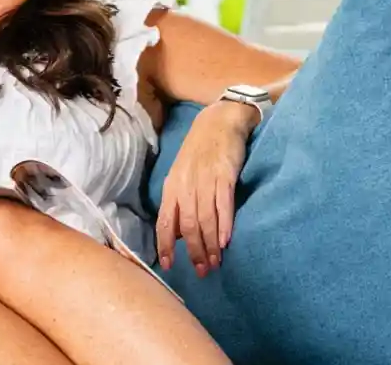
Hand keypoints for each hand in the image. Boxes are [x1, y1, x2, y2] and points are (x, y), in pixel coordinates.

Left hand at [156, 101, 256, 276]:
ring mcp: (206, 179)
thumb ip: (179, 200)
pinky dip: (224, 224)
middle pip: (187, 226)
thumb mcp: (183, 173)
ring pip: (205, 219)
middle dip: (194, 251)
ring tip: (216, 261)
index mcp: (173, 186)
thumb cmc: (201, 149)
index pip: (164, 222)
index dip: (166, 246)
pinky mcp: (225, 174)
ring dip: (210, 244)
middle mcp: (186, 185)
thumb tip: (177, 232)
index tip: (170, 266)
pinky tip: (225, 240)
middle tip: (203, 271)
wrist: (220, 120)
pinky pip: (223, 204)